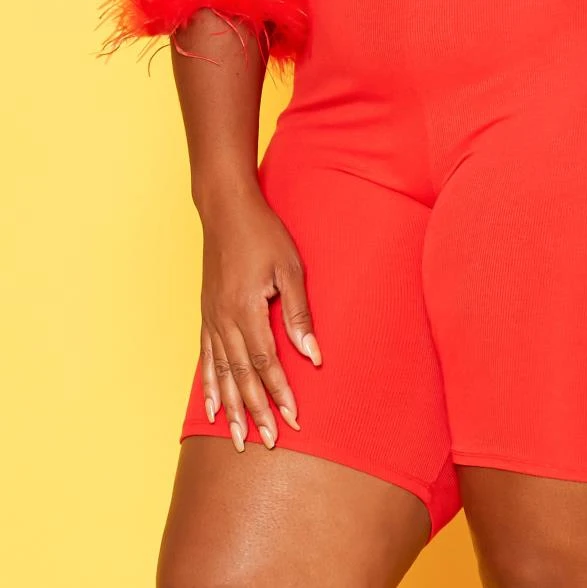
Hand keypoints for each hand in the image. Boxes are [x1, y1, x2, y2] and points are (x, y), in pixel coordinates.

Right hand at [198, 188, 321, 451]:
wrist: (226, 210)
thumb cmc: (263, 234)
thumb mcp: (290, 267)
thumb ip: (298, 313)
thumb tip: (313, 354)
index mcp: (247, 309)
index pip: (266, 363)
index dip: (280, 393)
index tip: (293, 419)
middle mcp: (225, 320)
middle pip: (242, 376)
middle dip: (257, 411)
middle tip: (269, 443)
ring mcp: (211, 318)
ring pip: (222, 374)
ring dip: (231, 408)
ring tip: (238, 439)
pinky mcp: (206, 314)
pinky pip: (206, 359)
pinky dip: (209, 386)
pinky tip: (212, 407)